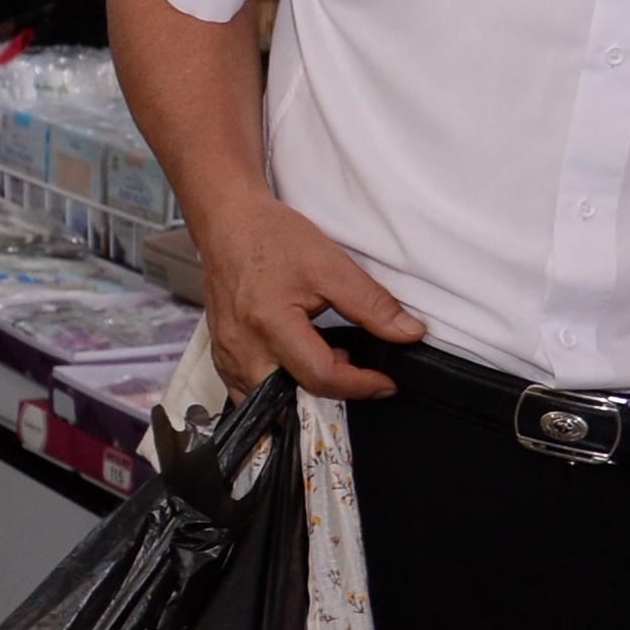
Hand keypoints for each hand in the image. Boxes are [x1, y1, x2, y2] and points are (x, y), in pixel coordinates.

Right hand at [196, 190, 418, 398]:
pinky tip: (295, 363)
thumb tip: (408, 333)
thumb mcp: (331, 266)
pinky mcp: (221, 355)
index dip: (361, 385)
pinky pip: (248, 392)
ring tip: (321, 360)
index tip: (384, 381)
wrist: (229, 224)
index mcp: (270, 323)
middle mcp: (242, 347)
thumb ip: (372, 305)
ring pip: (268, 405)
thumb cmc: (271, 238)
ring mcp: (227, 355)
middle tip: (352, 367)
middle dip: (331, 395)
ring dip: (302, 395)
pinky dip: (277, 389)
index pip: (322, 377)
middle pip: (293, 402)